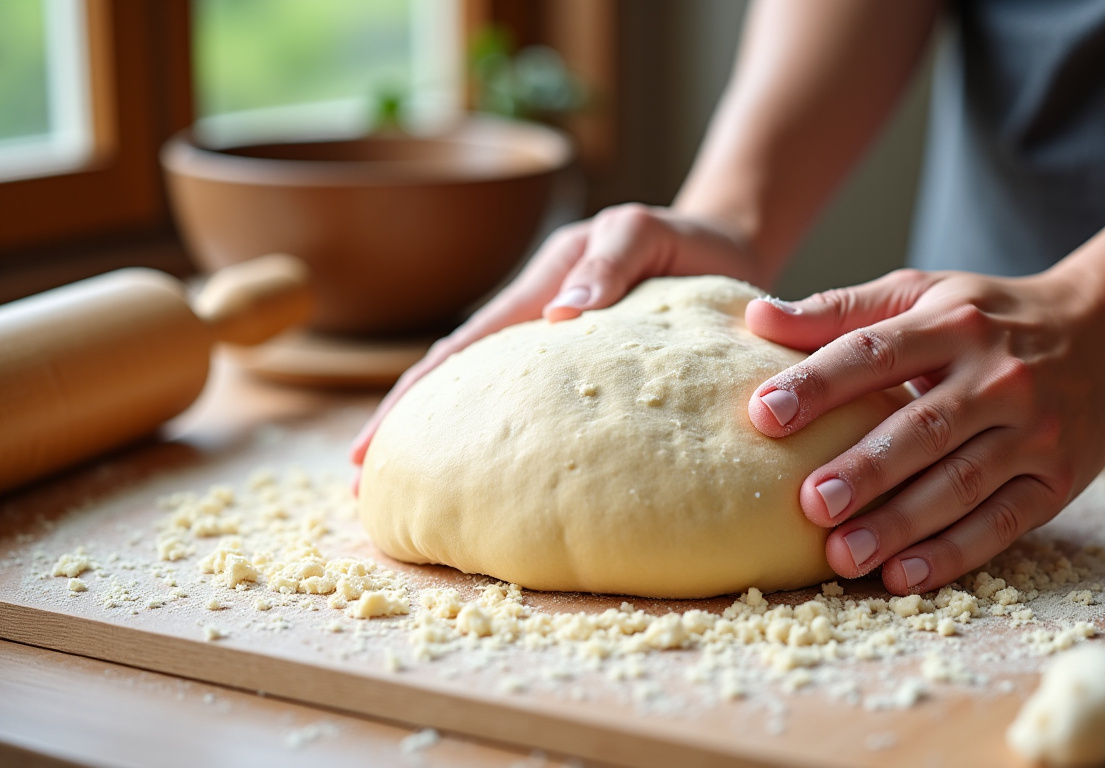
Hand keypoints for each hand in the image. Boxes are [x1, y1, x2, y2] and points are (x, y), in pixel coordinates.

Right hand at [348, 204, 764, 487]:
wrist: (726, 244)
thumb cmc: (687, 239)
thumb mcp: (646, 231)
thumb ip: (610, 264)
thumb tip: (559, 314)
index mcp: (538, 289)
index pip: (462, 350)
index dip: (415, 398)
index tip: (374, 446)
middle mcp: (537, 320)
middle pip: (457, 376)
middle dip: (409, 426)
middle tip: (365, 485)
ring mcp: (558, 346)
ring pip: (492, 394)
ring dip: (449, 435)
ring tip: (414, 489)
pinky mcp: (590, 368)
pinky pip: (540, 405)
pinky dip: (508, 436)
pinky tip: (502, 477)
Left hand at [744, 267, 1104, 594]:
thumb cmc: (988, 316)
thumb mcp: (922, 294)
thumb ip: (840, 311)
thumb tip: (754, 316)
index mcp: (954, 323)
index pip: (877, 352)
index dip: (819, 383)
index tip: (763, 414)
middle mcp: (999, 377)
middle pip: (923, 427)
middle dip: (867, 469)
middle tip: (811, 503)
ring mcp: (1035, 431)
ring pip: (962, 484)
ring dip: (902, 524)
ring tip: (843, 555)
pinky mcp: (1058, 479)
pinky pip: (1001, 523)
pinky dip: (952, 553)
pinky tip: (903, 575)